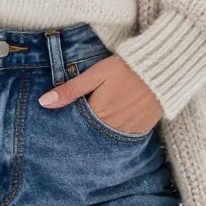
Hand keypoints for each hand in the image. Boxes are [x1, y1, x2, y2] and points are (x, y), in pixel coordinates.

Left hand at [38, 54, 162, 134]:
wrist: (161, 68)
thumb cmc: (125, 67)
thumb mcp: (95, 74)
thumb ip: (70, 90)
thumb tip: (43, 102)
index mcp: (99, 113)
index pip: (78, 127)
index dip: (69, 126)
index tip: (60, 127)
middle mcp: (113, 126)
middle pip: (92, 136)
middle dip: (84, 133)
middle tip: (76, 132)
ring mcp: (130, 130)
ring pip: (108, 138)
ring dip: (100, 135)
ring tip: (95, 128)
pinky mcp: (143, 128)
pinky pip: (125, 137)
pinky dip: (116, 133)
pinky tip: (112, 125)